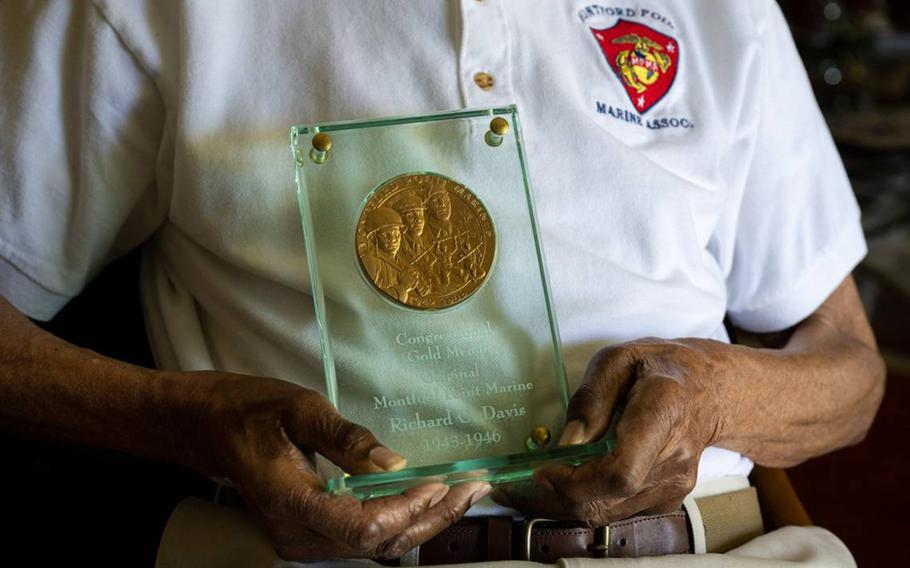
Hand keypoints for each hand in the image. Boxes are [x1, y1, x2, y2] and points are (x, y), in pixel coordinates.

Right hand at [171, 371, 490, 559]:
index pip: (362, 527)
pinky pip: (363, 538)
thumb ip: (347, 439)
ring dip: (422, 520)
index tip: (443, 482)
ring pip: (375, 546)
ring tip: (464, 492)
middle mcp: (296, 535)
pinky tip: (428, 499)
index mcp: (290, 502)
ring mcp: (301, 540)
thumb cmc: (250, 409)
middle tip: (475, 488)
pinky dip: (400, 520)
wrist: (208, 427)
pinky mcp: (309, 534)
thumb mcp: (299, 409)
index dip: (407, 509)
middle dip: (432, 517)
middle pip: (377, 544)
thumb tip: (397, 465)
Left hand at [494, 337, 732, 524]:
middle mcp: (674, 458)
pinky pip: (617, 511)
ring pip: (607, 512)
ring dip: (564, 502)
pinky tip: (568, 481)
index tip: (543, 468)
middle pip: (607, 500)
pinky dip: (585, 501)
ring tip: (534, 481)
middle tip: (515, 484)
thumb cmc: (659, 367)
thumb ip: (591, 399)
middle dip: (554, 496)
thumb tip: (567, 443)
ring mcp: (674, 485)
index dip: (576, 481)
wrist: (710, 390)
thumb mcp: (618, 360)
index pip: (621, 472)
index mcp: (662, 413)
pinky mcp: (667, 499)